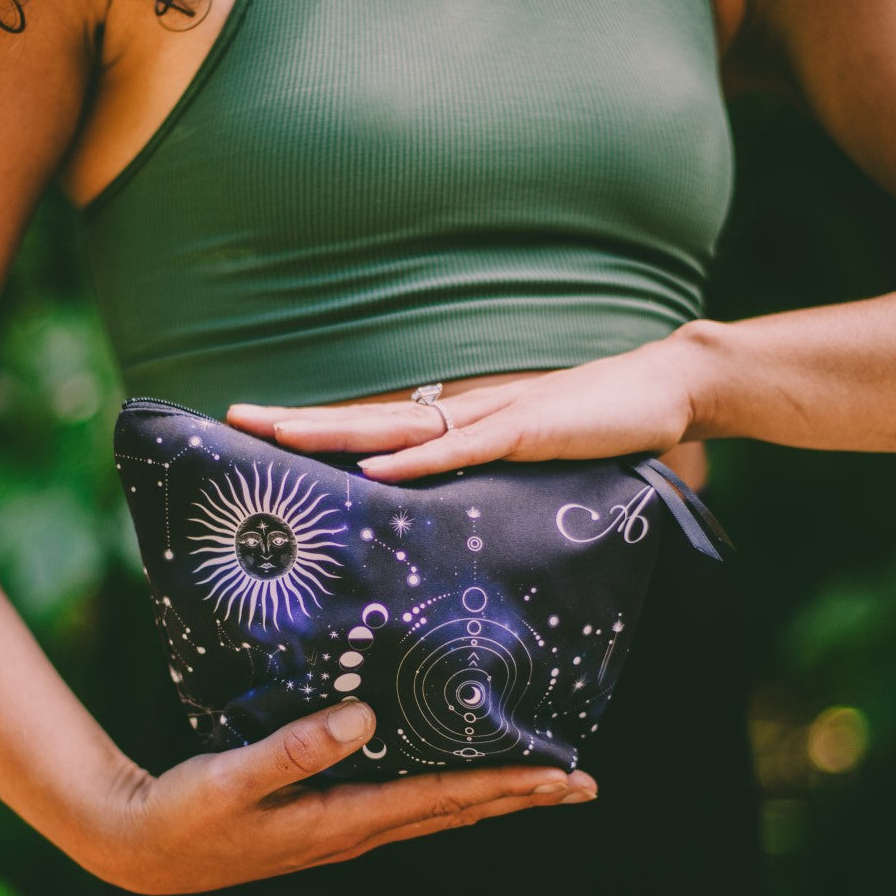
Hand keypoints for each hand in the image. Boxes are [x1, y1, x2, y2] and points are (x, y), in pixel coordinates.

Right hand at [91, 701, 596, 894]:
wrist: (143, 851)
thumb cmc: (185, 815)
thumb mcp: (230, 779)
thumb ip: (294, 750)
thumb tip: (364, 716)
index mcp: (343, 820)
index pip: (445, 798)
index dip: (508, 784)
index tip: (564, 774)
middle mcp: (356, 831)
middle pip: (458, 811)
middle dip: (523, 795)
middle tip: (584, 782)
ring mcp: (344, 831)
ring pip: (439, 812)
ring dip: (494, 797)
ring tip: (543, 781)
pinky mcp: (327, 822)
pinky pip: (408, 805)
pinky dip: (450, 792)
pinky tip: (459, 778)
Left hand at [226, 327, 713, 479]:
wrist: (661, 389)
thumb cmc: (594, 427)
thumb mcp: (525, 461)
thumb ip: (485, 479)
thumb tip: (446, 507)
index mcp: (455, 421)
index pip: (371, 424)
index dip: (314, 428)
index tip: (258, 433)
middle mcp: (459, 413)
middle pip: (362, 418)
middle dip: (297, 422)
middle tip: (234, 420)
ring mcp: (490, 418)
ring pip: (396, 427)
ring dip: (335, 432)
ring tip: (278, 436)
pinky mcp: (526, 432)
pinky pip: (462, 448)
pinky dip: (416, 460)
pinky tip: (373, 467)